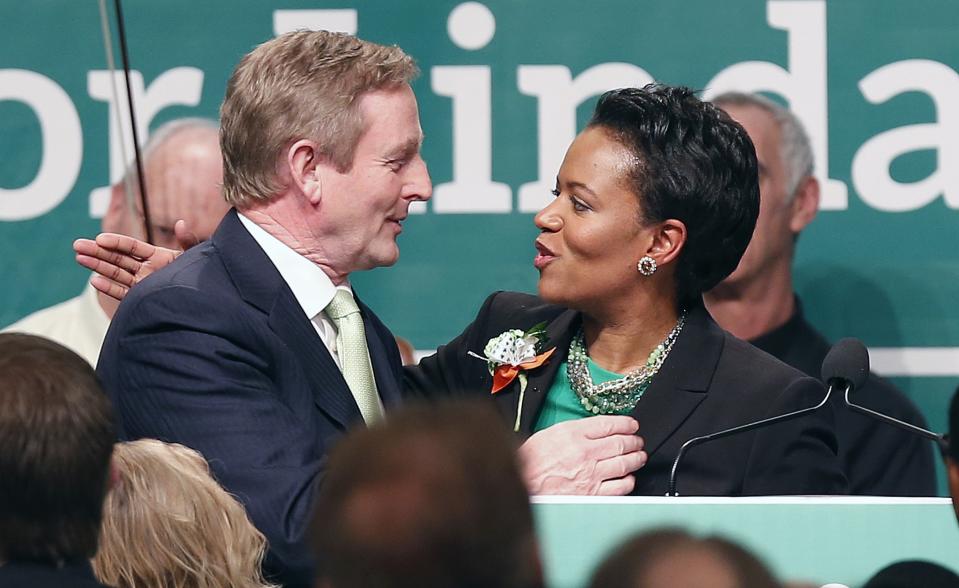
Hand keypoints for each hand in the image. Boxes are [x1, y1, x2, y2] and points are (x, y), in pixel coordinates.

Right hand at [73, 225, 193, 301]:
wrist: (204, 305)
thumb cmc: (203, 279)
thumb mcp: (196, 258)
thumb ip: (187, 241)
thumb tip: (181, 222)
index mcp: (158, 257)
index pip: (132, 247)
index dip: (116, 242)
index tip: (100, 238)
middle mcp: (147, 270)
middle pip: (118, 258)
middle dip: (98, 251)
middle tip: (77, 244)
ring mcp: (142, 285)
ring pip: (116, 274)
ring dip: (97, 266)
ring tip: (79, 257)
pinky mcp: (140, 300)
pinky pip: (123, 293)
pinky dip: (109, 288)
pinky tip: (94, 281)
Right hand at [518, 416, 646, 495]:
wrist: (523, 486)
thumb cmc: (532, 462)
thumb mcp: (549, 434)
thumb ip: (574, 430)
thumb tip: (597, 429)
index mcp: (573, 434)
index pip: (609, 424)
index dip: (626, 423)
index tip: (632, 424)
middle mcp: (585, 453)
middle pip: (621, 442)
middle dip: (634, 440)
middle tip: (638, 441)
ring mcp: (591, 475)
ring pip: (625, 463)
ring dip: (636, 458)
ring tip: (639, 456)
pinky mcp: (593, 494)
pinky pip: (621, 486)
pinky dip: (629, 480)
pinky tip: (628, 477)